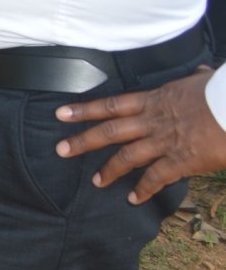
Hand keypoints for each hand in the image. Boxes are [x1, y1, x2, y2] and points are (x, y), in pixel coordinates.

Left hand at [55, 67, 225, 203]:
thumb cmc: (224, 92)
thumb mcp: (204, 80)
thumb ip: (196, 78)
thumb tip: (202, 71)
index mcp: (155, 100)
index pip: (111, 104)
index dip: (85, 109)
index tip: (61, 113)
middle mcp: (153, 120)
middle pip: (110, 131)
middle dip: (83, 141)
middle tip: (61, 150)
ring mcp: (165, 141)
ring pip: (128, 156)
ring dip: (110, 170)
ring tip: (97, 182)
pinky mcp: (181, 160)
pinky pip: (156, 177)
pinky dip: (143, 189)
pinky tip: (133, 198)